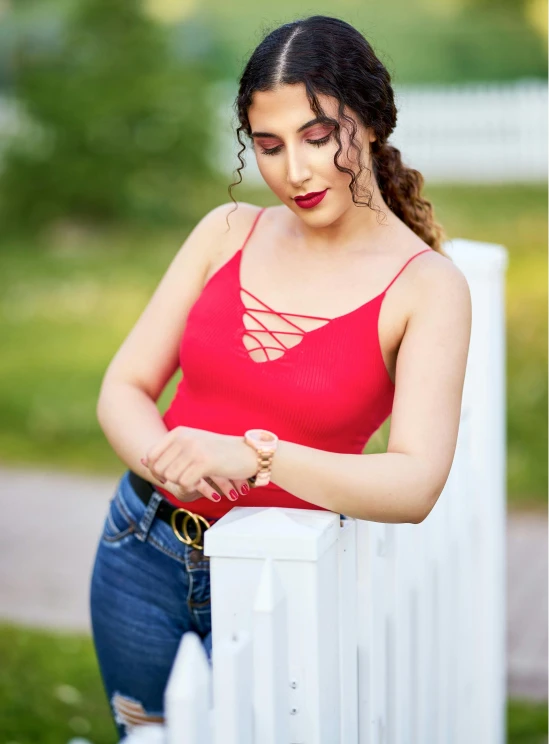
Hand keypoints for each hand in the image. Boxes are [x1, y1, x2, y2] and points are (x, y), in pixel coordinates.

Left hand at [141, 426, 257, 503]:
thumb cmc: (220, 452)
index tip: (169, 476)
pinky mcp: (204, 462)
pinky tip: (202, 483)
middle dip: (168, 480)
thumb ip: (168, 452)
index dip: (155, 471)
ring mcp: (193, 449)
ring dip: (183, 483)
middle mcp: (183, 438)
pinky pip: (184, 482)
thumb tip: (141, 460)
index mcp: (179, 432)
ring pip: (171, 477)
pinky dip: (191, 487)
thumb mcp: (192, 446)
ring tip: (197, 480)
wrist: (248, 453)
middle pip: (158, 469)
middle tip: (185, 481)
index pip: (150, 456)